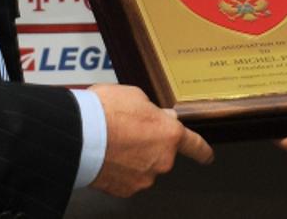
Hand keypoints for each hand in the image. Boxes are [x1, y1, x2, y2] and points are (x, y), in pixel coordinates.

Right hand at [87, 84, 213, 196]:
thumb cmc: (105, 111)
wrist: (80, 134)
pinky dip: (118, 170)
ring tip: (111, 142)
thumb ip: (152, 109)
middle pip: (160, 153)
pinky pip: (126, 179)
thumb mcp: (134, 96)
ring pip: (142, 167)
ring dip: (131, 158)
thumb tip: (158, 115)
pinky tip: (106, 156)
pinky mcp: (125, 190)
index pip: (194, 145)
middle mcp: (162, 159)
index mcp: (169, 134)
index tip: (206, 156)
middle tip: (127, 132)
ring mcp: (144, 177)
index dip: (202, 151)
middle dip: (147, 145)